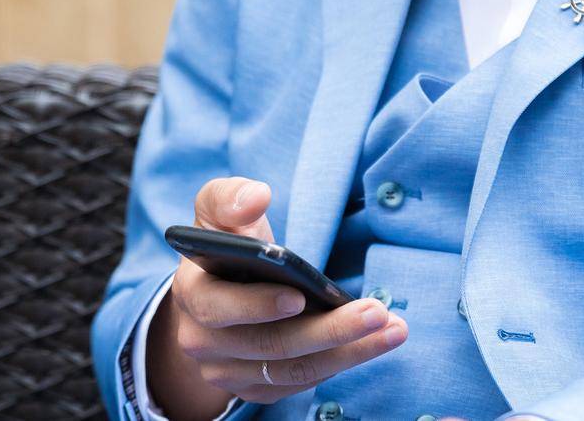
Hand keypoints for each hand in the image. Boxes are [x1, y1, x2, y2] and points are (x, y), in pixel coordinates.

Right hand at [146, 176, 407, 416]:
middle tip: (377, 312)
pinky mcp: (255, 388)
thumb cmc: (225, 242)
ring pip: (293, 371)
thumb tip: (257, 195)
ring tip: (392, 328)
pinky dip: (340, 363)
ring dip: (348, 352)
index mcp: (192, 295)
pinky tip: (373, 342)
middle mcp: (203, 342)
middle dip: (328, 330)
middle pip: (270, 345)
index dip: (258, 306)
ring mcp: (228, 372)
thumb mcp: (217, 211)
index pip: (219, 308)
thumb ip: (230, 197)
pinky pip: (301, 383)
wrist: (214, 291)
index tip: (301, 296)